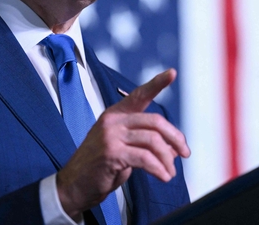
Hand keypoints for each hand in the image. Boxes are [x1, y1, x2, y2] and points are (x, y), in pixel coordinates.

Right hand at [56, 68, 190, 219]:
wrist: (73, 185)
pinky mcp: (111, 153)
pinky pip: (145, 158)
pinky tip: (163, 176)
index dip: (157, 83)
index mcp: (116, 114)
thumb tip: (174, 147)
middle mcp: (113, 120)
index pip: (139, 94)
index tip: (172, 73)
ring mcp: (110, 135)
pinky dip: (158, 169)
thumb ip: (146, 143)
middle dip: (175, 138)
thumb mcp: (125, 150)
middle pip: (155, 121)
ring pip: (153, 140)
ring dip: (167, 158)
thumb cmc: (99, 167)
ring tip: (170, 172)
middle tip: (185, 153)